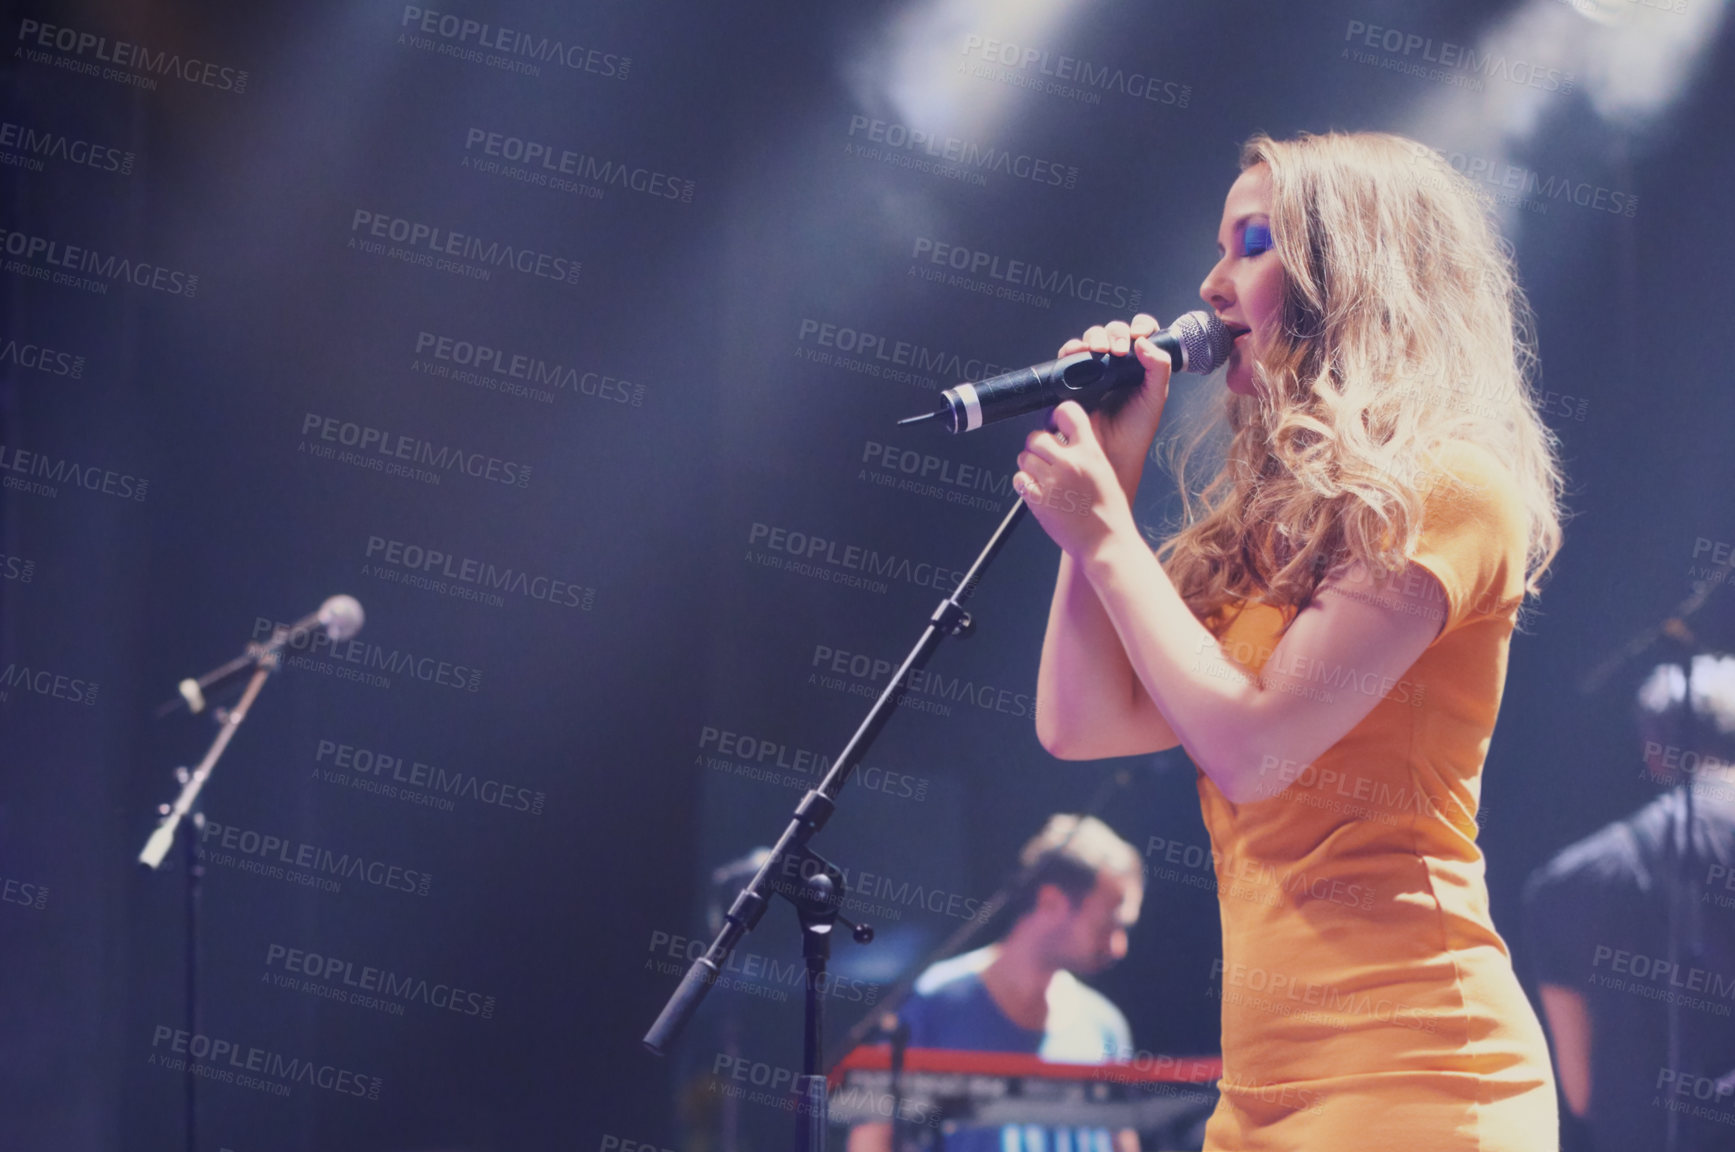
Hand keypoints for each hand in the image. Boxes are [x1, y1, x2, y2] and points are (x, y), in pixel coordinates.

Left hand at [1016, 401, 1139, 559]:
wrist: (1105, 542)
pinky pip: (1019, 479)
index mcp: (1090, 452)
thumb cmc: (1108, 511)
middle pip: (1037, 436)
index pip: (1067, 412)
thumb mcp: (1104, 470)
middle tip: (1047, 459)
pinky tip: (1038, 490)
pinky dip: (1025, 483)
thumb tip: (1063, 435)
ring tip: (1044, 477)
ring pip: (1024, 456)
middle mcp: (1070, 463)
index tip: (1056, 423)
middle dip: (1039, 446)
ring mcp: (1052, 481)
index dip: (1058, 416)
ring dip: (1030, 464)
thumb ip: (1085, 449)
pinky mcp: (1038, 499)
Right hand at [1055, 314, 1171, 493]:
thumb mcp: (1155, 397)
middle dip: (1115, 333)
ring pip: (1090, 339)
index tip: (1140, 333)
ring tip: (1101, 351)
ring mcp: (1091, 370)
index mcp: (1138, 366)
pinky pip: (1068, 355)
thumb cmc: (1135, 432)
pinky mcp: (1071, 379)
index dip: (1139, 326)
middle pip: (1112, 331)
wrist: (1110, 455)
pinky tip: (1080, 353)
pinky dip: (1072, 349)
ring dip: (1094, 337)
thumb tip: (1142, 341)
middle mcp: (1114, 364)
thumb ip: (1159, 367)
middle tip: (1119, 349)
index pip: (1139, 333)